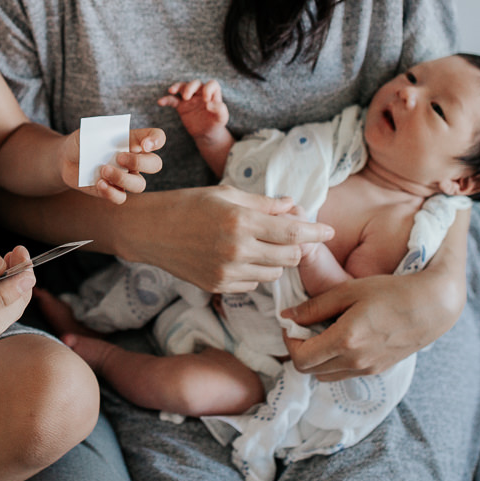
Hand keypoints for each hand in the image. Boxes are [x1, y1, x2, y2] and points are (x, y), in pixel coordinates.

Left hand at [60, 127, 165, 203]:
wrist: (65, 158)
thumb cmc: (83, 141)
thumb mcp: (92, 130)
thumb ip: (106, 129)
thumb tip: (119, 134)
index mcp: (133, 141)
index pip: (156, 138)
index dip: (157, 140)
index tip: (145, 144)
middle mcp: (134, 160)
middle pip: (155, 164)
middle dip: (139, 162)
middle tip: (119, 157)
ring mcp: (125, 177)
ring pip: (140, 185)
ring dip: (123, 179)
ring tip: (103, 170)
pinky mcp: (113, 191)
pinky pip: (121, 198)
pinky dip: (111, 192)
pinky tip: (99, 184)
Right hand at [123, 185, 332, 292]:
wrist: (150, 230)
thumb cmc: (187, 204)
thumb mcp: (226, 193)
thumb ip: (263, 203)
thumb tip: (293, 206)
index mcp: (241, 221)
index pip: (294, 232)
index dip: (316, 231)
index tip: (329, 230)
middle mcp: (237, 250)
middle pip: (290, 256)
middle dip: (296, 245)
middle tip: (289, 233)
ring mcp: (228, 272)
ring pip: (274, 272)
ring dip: (276, 258)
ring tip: (258, 242)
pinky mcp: (219, 287)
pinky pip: (253, 284)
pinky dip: (255, 271)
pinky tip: (239, 256)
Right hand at [158, 79, 228, 139]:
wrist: (206, 133)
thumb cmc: (216, 123)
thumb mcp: (222, 118)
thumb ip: (220, 110)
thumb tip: (208, 104)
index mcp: (213, 94)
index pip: (211, 84)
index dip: (208, 89)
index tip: (206, 100)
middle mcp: (201, 93)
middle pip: (195, 83)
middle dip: (190, 87)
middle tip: (186, 98)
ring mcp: (190, 98)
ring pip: (183, 87)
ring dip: (177, 87)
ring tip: (172, 91)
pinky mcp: (181, 105)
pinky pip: (172, 99)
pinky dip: (166, 99)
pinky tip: (160, 102)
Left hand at [280, 270, 463, 379]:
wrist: (433, 305)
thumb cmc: (391, 291)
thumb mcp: (349, 291)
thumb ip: (315, 306)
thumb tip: (286, 316)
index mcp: (345, 341)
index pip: (301, 359)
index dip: (289, 343)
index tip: (293, 325)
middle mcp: (355, 362)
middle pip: (310, 371)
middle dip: (300, 350)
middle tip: (304, 328)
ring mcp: (368, 369)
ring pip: (326, 376)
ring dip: (317, 359)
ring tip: (323, 332)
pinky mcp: (379, 370)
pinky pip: (345, 374)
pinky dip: (335, 362)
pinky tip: (343, 338)